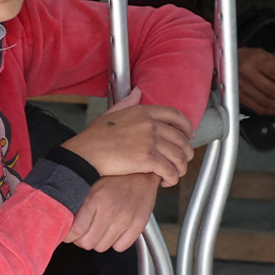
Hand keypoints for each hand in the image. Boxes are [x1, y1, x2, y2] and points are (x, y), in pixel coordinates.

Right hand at [61, 90, 193, 184]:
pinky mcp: (147, 159)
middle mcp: (149, 124)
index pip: (174, 115)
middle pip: (180, 138)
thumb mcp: (110, 114)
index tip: (189, 134)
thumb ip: (127, 103)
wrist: (85, 154)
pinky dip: (172, 178)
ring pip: (178, 156)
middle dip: (186, 152)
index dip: (186, 126)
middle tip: (183, 160)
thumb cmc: (93, 137)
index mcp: (142, 112)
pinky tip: (166, 181)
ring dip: (180, 168)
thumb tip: (137, 92)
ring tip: (175, 174)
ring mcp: (149, 141)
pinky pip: (169, 170)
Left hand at [64, 173, 157, 251]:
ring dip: (98, 240)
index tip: (69, 233)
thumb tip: (62, 222)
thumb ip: (76, 203)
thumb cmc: (114, 177)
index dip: (69, 236)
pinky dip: (115, 242)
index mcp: (95, 198)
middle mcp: (111, 210)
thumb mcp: (90, 184)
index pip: (76, 230)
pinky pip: (120, 247)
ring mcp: (126, 218)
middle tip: (84, 230)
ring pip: (102, 247)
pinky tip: (114, 229)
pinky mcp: (139, 224)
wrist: (142, 171)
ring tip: (100, 227)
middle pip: (88, 243)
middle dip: (82, 239)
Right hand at [238, 46, 274, 115]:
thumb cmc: (253, 59)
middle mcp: (246, 73)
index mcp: (256, 60)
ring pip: (265, 101)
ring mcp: (241, 87)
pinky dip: (271, 110)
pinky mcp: (240, 97)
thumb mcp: (270, 58)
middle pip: (270, 90)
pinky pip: (258, 108)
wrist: (233, 61)